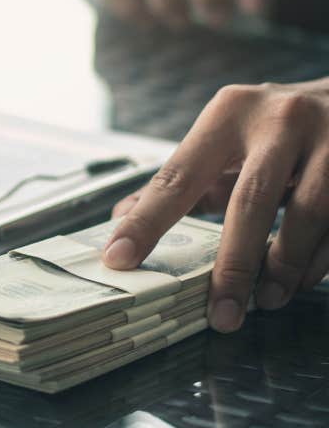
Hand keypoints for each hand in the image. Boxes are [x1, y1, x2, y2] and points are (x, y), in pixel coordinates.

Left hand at [103, 80, 328, 331]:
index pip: (178, 176)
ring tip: (265, 301)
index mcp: (228, 113)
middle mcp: (278, 119)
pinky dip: (318, 260)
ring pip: (309, 215)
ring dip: (285, 268)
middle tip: (221, 314)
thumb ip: (183, 178)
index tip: (119, 259)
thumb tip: (120, 219)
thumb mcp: (227, 137)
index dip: (147, 221)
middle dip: (233, 265)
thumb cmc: (276, 127)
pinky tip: (300, 280)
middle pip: (249, 201)